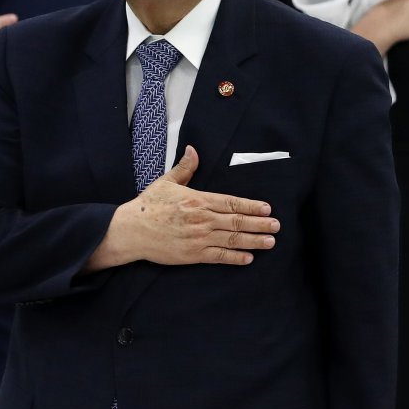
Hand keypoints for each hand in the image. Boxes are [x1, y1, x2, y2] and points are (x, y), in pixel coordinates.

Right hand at [94, 146, 279, 267]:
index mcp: (199, 199)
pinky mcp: (193, 255)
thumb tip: (193, 150)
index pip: (232, 202)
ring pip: (232, 239)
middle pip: (237, 221)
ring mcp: (199, 238)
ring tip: (270, 241)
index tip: (267, 208)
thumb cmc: (148, 206)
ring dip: (254, 241)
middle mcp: (203, 219)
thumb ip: (185, 168)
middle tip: (276, 225)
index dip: (252, 206)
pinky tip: (249, 258)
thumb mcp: (167, 182)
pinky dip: (235, 258)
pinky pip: (219, 257)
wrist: (131, 230)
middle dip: (259, 223)